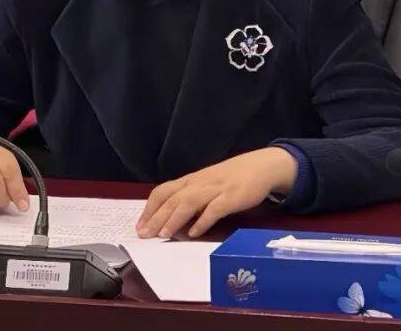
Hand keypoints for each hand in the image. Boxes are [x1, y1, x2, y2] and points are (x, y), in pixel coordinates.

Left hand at [136, 147, 297, 238]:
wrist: (260, 166)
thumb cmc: (231, 178)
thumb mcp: (206, 185)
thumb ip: (191, 199)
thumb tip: (172, 218)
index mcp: (190, 180)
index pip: (163, 191)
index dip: (150, 208)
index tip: (140, 225)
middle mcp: (199, 183)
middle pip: (172, 199)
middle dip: (156, 217)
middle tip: (143, 235)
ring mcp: (215, 189)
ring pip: (189, 202)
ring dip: (174, 218)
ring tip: (163, 234)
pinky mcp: (231, 197)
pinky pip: (214, 209)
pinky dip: (203, 221)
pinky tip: (194, 233)